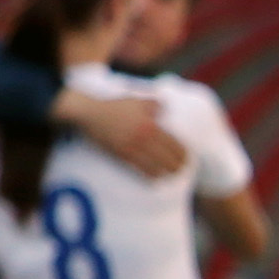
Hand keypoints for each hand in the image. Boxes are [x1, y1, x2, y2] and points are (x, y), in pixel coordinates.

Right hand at [59, 93, 185, 177]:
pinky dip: (151, 176)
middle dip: (178, 167)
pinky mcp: (122, 157)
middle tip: (182, 169)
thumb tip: (165, 108)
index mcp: (151, 127)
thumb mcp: (137, 100)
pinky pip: (141, 171)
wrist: (90, 113)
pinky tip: (157, 178)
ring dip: (166, 174)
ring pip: (157, 169)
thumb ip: (155, 105)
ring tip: (172, 175)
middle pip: (169, 161)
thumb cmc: (114, 106)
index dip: (184, 155)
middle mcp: (144, 141)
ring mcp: (133, 150)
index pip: (175, 146)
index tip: (188, 159)